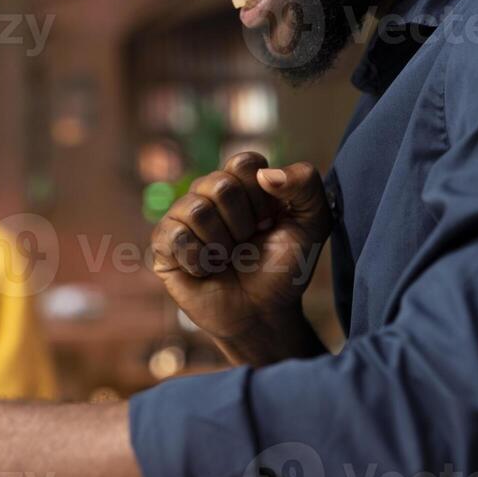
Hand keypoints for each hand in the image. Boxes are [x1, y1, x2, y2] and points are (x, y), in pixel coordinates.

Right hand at [150, 153, 332, 362]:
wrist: (263, 314)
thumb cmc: (285, 268)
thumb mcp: (313, 224)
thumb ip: (306, 183)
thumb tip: (265, 174)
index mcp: (242, 182)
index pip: (244, 162)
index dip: (261, 198)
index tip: (269, 222)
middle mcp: (208, 193)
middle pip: (219, 185)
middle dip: (242, 224)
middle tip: (247, 244)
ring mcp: (183, 217)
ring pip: (196, 210)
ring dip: (221, 245)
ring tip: (226, 259)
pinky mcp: (163, 244)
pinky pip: (174, 236)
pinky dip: (198, 260)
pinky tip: (205, 270)